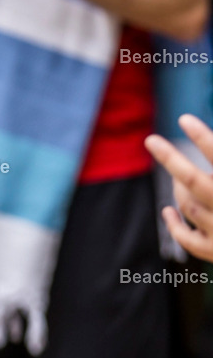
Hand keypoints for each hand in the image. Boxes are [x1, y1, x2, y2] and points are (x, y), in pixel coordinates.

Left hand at [146, 115, 212, 261]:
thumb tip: (208, 141)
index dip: (202, 137)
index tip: (184, 119)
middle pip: (193, 181)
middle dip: (170, 159)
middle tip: (151, 140)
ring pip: (188, 205)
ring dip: (180, 188)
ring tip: (179, 178)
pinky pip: (187, 239)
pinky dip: (175, 225)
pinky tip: (168, 211)